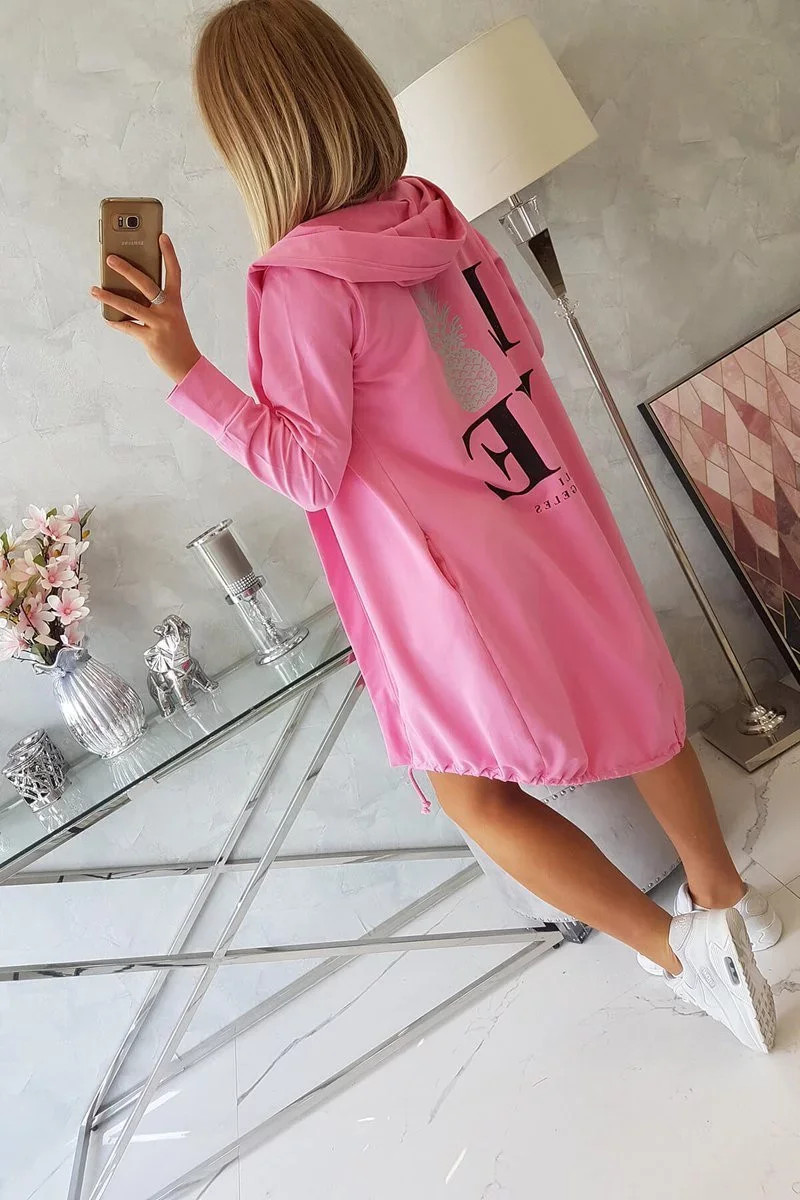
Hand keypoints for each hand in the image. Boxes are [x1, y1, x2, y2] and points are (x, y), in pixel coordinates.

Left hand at [90, 234, 201, 383]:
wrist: (187, 365)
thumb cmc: (177, 338)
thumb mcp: (172, 316)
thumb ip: (156, 303)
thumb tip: (129, 291)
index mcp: (175, 302)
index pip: (174, 272)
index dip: (169, 254)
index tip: (162, 236)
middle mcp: (168, 310)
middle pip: (145, 284)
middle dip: (126, 270)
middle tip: (110, 259)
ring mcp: (159, 325)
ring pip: (130, 306)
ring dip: (109, 297)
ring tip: (94, 290)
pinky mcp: (150, 339)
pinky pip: (128, 327)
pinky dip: (115, 322)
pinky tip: (106, 318)